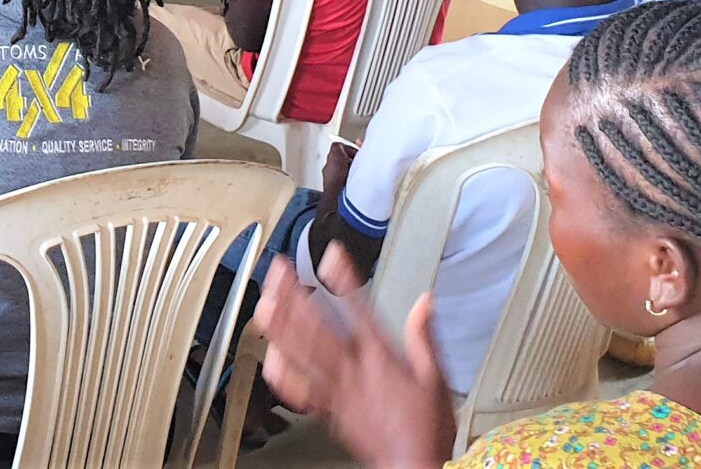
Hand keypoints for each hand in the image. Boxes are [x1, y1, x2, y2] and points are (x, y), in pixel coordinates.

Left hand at [252, 246, 457, 466]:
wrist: (412, 465)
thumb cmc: (425, 427)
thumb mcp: (436, 377)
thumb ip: (425, 336)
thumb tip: (425, 303)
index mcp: (380, 358)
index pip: (359, 309)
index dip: (344, 278)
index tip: (331, 254)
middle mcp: (352, 370)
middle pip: (316, 327)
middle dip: (295, 295)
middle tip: (279, 270)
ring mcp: (334, 390)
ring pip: (300, 353)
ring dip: (280, 325)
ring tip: (264, 300)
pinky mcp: (325, 410)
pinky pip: (297, 390)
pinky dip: (281, 372)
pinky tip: (269, 355)